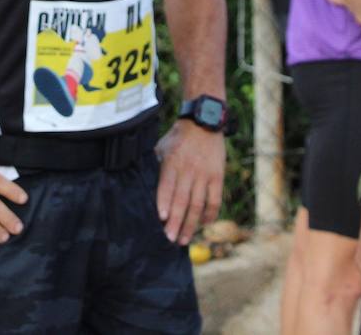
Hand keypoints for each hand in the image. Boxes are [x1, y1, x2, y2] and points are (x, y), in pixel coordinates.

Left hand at [155, 119, 224, 244]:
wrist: (204, 122)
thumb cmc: (178, 137)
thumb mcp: (162, 147)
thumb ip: (156, 167)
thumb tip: (142, 185)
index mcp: (173, 162)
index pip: (167, 186)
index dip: (164, 203)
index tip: (161, 219)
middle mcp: (189, 170)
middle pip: (182, 200)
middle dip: (175, 221)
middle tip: (170, 238)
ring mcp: (204, 174)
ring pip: (198, 204)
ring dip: (191, 224)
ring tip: (183, 239)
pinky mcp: (217, 176)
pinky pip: (214, 199)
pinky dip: (210, 214)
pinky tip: (204, 224)